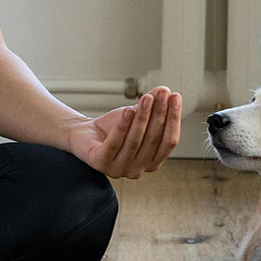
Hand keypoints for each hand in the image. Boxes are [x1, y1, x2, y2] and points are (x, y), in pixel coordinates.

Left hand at [65, 86, 180, 178]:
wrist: (85, 133)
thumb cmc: (113, 128)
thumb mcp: (137, 115)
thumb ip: (153, 105)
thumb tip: (166, 91)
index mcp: (151, 162)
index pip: (169, 142)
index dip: (173, 119)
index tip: (175, 97)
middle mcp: (138, 170)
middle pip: (153, 140)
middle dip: (159, 114)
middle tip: (161, 94)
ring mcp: (119, 169)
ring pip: (135, 141)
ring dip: (142, 118)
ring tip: (146, 98)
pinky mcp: (101, 163)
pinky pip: (114, 143)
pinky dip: (122, 126)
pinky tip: (127, 111)